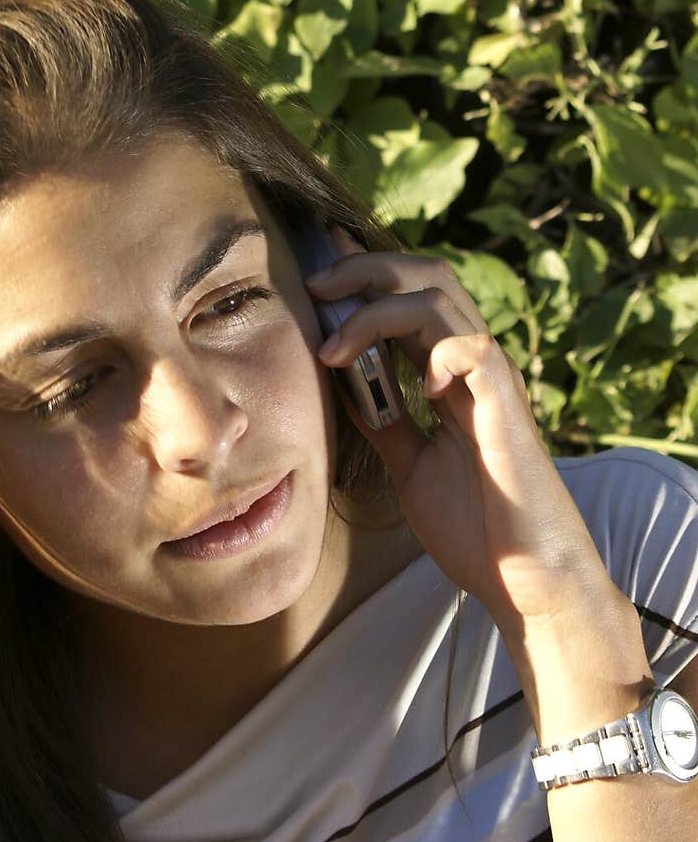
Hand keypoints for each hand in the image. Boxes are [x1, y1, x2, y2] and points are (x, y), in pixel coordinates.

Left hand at [306, 225, 610, 629]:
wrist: (524, 581)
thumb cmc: (476, 529)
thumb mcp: (410, 466)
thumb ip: (385, 421)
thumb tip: (343, 385)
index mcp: (449, 376)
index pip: (407, 298)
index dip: (365, 271)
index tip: (319, 260)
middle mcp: (471, 366)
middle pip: (426, 277)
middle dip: (365, 269)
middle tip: (315, 285)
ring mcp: (491, 381)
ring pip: (440, 299)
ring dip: (376, 308)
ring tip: (333, 344)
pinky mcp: (506, 406)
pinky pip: (473, 347)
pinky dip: (436, 351)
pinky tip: (416, 384)